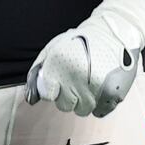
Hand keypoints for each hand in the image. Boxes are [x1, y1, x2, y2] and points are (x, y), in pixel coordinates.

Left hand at [25, 0, 144, 116]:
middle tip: (76, 83)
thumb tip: (31, 99)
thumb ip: (38, 72)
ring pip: (82, 110)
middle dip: (68, 97)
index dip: (53, 91)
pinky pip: (99, 112)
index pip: (49, 96)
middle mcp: (75, 77)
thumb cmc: (80, 41)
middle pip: (65, 105)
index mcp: (58, 65)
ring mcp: (95, 86)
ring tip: (89, 84)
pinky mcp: (112, 92)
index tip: (58, 85)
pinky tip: (100, 89)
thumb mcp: (53, 49)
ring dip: (84, 102)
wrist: (113, 32)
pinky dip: (99, 104)